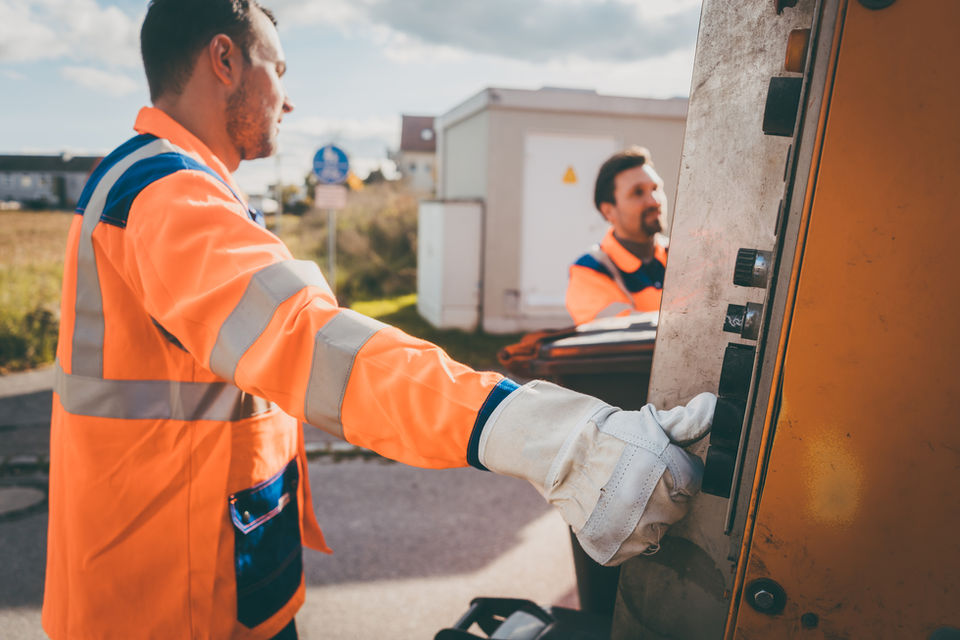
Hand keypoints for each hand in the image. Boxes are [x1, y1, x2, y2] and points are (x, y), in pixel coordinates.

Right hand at [478, 382, 714, 565]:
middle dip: (660, 494)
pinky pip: (631, 549)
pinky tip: (609, 513)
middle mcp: (657, 506)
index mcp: (673, 474)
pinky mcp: (614, 547)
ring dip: (642, 518)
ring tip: (617, 494)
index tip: (651, 463)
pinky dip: (621, 536)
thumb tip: (713, 407)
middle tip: (632, 478)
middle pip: (676, 509)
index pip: (692, 483)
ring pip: (655, 532)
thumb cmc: (606, 434)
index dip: (673, 470)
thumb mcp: (649, 424)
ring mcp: (634, 530)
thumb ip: (687, 422)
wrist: (557, 450)